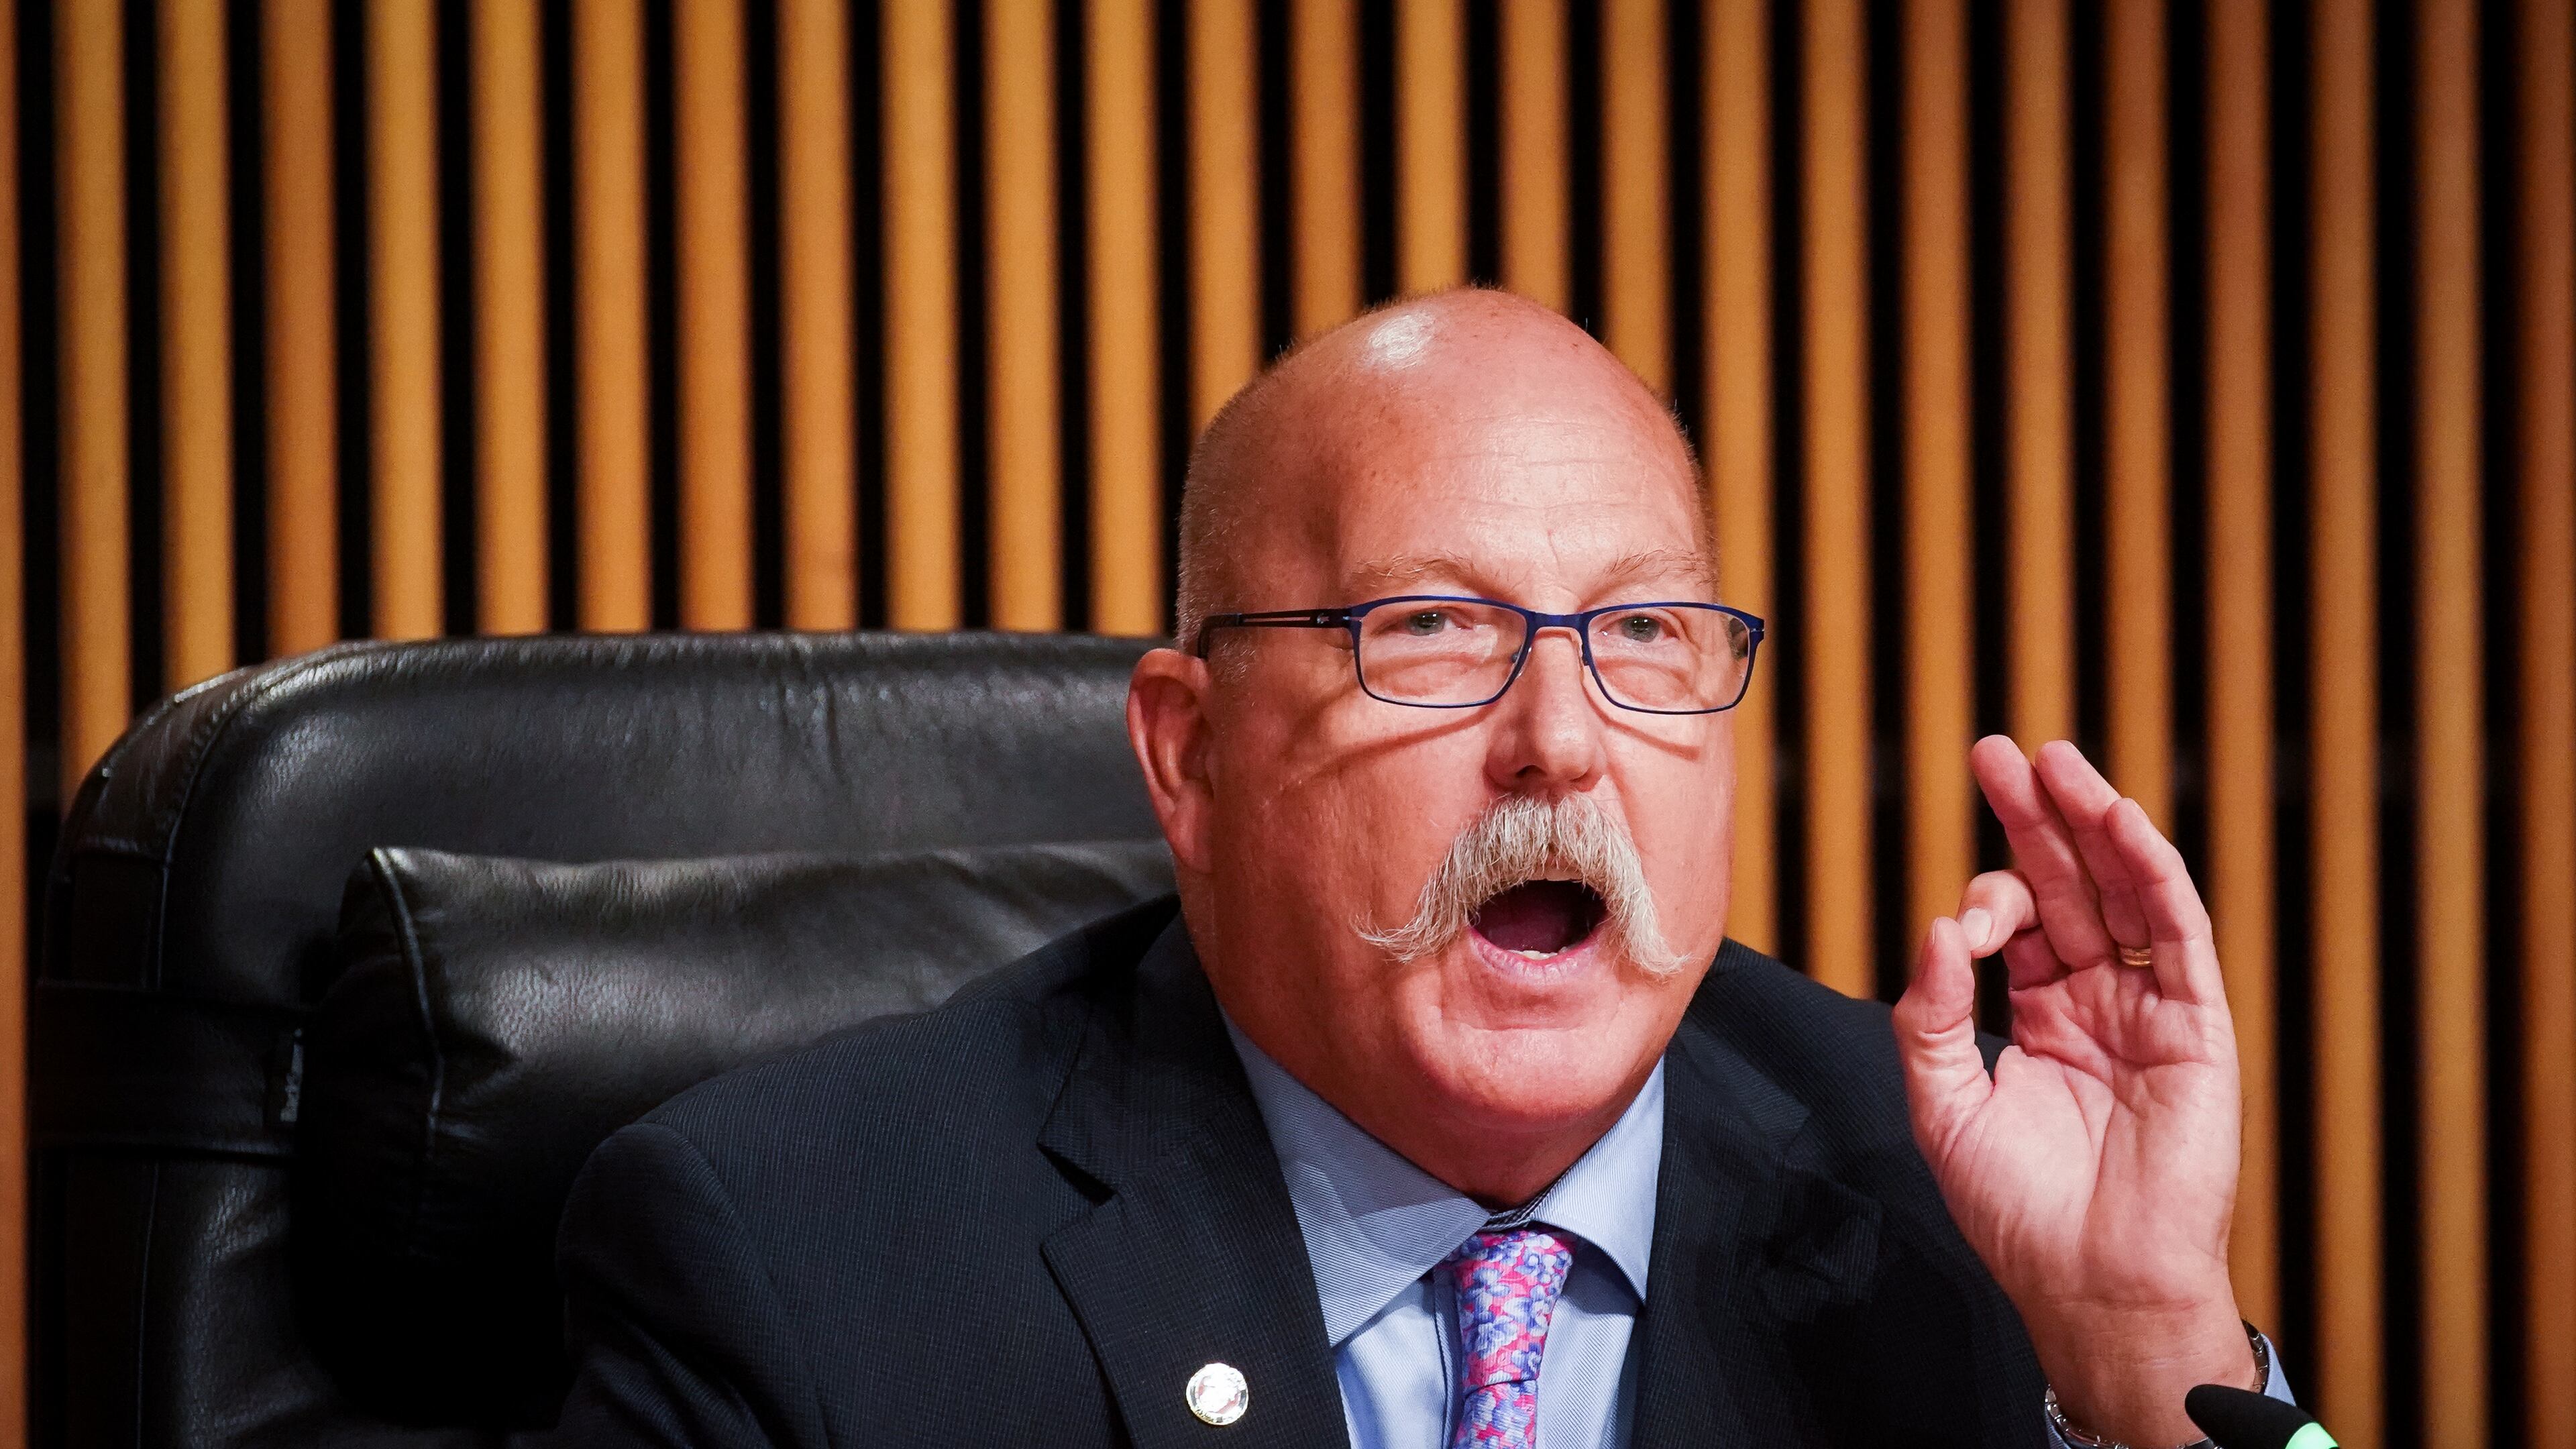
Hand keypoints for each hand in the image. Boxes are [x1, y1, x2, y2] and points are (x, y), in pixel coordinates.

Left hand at [1892, 737, 2253, 1445]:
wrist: (2089, 1279)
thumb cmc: (2016, 1208)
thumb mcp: (1943, 1105)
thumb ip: (1929, 1016)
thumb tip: (1935, 930)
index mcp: (2037, 1018)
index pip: (2014, 926)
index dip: (1984, 903)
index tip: (1958, 929)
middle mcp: (2095, 1002)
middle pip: (2068, 887)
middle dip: (2033, 819)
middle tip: (1997, 751)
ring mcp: (2148, 1010)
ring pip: (2124, 894)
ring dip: (2093, 824)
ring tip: (2054, 761)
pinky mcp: (2196, 1027)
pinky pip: (2178, 936)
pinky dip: (2153, 875)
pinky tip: (2120, 822)